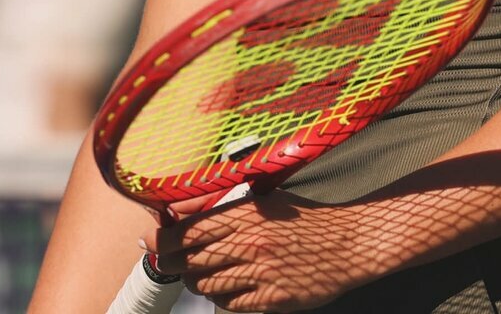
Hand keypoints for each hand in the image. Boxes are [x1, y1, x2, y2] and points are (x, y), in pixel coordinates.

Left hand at [141, 190, 375, 311]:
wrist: (349, 242)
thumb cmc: (305, 216)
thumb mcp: (265, 198)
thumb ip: (222, 201)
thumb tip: (180, 205)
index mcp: (246, 213)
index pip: (188, 231)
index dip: (162, 239)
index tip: (151, 240)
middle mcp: (250, 243)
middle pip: (190, 261)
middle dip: (171, 263)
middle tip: (166, 260)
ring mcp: (261, 274)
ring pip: (206, 286)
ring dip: (197, 281)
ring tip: (200, 273)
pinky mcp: (272, 300)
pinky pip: (230, 305)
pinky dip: (222, 298)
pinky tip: (227, 287)